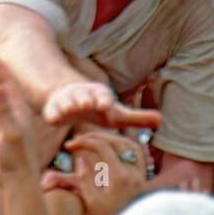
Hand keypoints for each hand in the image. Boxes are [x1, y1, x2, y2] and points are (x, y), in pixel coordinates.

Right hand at [41, 128, 146, 214]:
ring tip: (95, 141)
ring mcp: (141, 175)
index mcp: (120, 177)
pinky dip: (124, 148)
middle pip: (116, 141)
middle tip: (79, 139)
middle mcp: (134, 172)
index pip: (103, 147)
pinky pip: (137, 155)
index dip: (84, 141)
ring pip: (129, 145)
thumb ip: (84, 179)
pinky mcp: (144, 180)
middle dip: (96, 137)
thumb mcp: (92, 204)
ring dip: (112, 139)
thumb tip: (81, 159)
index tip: (69, 145)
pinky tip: (113, 151)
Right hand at [42, 80, 160, 131]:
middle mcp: (83, 95)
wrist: (67, 98)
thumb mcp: (116, 114)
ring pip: (67, 102)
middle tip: (87, 103)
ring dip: (68, 104)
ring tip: (70, 108)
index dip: (104, 100)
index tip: (106, 105)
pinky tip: (54, 118)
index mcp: (100, 96)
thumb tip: (161, 119)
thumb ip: (136, 118)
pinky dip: (53, 113)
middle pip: (84, 96)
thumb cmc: (97, 108)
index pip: (103, 96)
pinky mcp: (53, 109)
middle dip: (85, 99)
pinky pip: (52, 111)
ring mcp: (67, 101)